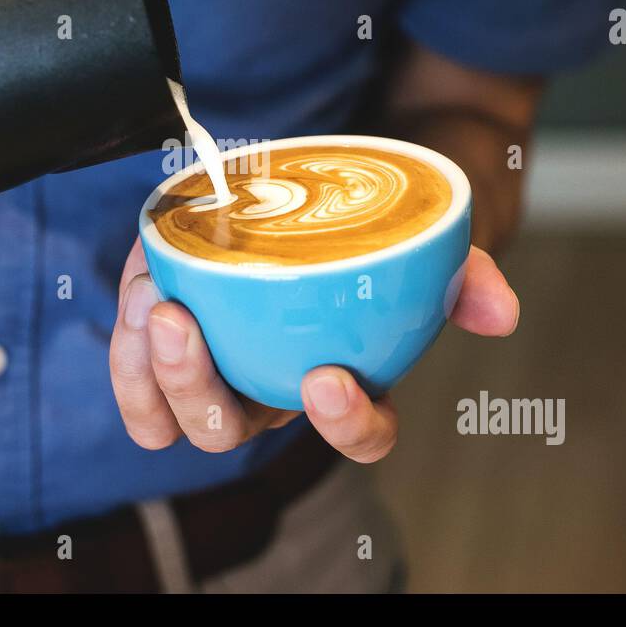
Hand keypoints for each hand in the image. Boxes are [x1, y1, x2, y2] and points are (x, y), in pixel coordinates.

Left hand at [108, 240, 519, 462]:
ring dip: (145, 369)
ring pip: (167, 413)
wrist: (324, 192)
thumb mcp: (428, 243)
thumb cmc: (374, 234)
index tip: (328, 378)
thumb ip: (466, 275)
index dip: (346, 425)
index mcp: (342, 382)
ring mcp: (217, 367)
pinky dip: (123, 339)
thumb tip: (501, 313)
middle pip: (228, 431)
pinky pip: (133, 370)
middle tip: (178, 322)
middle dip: (195, 389)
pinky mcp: (169, 337)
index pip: (358, 434)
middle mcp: (271, 388)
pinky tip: (139, 282)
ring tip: (147, 300)